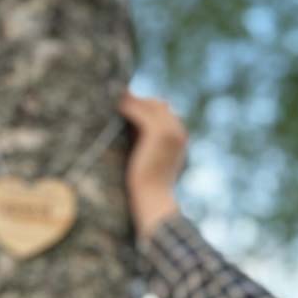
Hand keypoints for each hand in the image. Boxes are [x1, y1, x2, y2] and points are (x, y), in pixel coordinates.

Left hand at [119, 92, 187, 237]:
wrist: (153, 199)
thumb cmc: (150, 186)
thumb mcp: (152, 160)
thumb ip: (149, 144)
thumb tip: (133, 130)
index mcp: (180, 138)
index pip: (166, 113)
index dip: (148, 107)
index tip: (132, 104)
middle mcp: (179, 131)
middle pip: (159, 105)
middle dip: (141, 101)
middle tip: (122, 97)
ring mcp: (169, 130)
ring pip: (150, 105)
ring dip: (134, 101)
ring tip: (118, 99)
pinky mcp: (156, 132)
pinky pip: (139, 111)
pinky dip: (128, 107)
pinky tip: (117, 106)